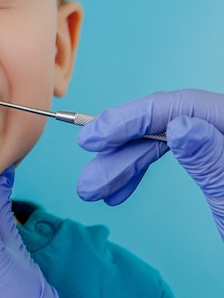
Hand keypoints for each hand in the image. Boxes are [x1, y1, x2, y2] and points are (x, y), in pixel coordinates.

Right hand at [77, 90, 223, 238]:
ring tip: (94, 191)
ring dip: (124, 167)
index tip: (94, 137)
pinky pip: (170, 158)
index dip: (131, 118)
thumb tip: (179, 124)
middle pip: (163, 126)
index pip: (178, 106)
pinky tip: (122, 191)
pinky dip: (143, 174)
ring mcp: (217, 144)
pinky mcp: (211, 161)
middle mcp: (222, 127)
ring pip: (161, 144)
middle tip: (88, 181)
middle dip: (121, 154)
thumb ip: (211, 157)